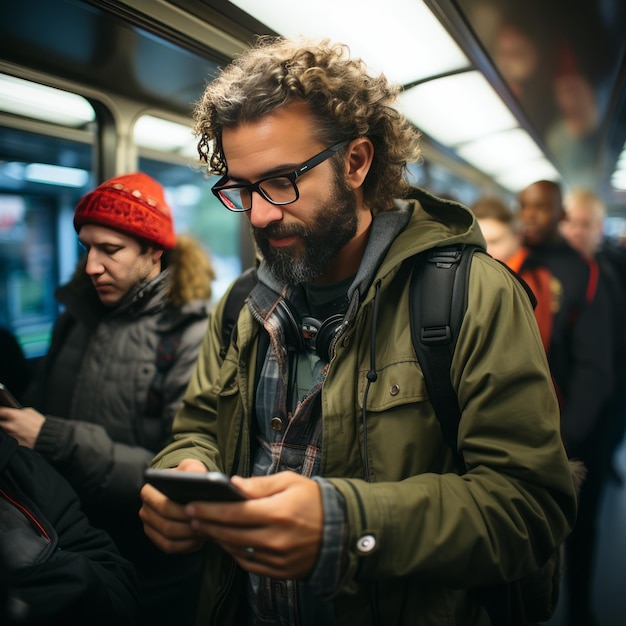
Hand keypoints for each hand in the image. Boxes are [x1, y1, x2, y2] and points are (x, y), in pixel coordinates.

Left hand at [0, 406, 44, 447]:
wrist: (46, 436)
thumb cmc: (40, 424)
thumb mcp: (31, 411)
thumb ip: (21, 411)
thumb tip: (17, 412)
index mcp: (14, 415)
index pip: (1, 411)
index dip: (0, 411)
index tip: (1, 412)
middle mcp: (10, 425)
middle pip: (0, 423)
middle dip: (3, 422)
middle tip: (9, 421)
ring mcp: (11, 434)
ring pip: (5, 431)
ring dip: (9, 429)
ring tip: (19, 428)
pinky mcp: (14, 442)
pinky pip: (10, 438)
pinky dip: (14, 435)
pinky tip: (21, 434)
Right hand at [139, 459, 208, 553]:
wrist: (185, 490)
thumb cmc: (188, 477)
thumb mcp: (191, 467)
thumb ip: (194, 469)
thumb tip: (199, 476)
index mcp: (149, 491)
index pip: (161, 504)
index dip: (179, 510)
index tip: (197, 509)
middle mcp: (146, 511)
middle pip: (165, 524)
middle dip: (187, 525)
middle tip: (205, 523)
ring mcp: (151, 528)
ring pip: (168, 538)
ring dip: (188, 536)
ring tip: (206, 529)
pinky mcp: (159, 540)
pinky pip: (171, 548)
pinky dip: (186, 545)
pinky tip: (201, 538)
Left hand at [185, 471, 322, 579]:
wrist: (342, 530)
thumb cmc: (314, 500)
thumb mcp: (290, 482)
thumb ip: (259, 485)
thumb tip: (232, 484)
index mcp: (278, 513)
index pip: (234, 513)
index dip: (209, 510)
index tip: (191, 505)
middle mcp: (276, 539)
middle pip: (230, 533)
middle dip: (206, 524)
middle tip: (189, 515)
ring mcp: (278, 558)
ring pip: (236, 550)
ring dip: (217, 539)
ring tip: (205, 526)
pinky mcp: (281, 572)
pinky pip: (249, 564)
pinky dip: (234, 552)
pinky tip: (227, 541)